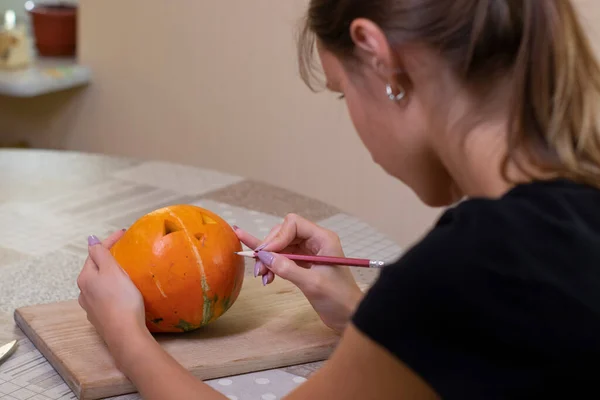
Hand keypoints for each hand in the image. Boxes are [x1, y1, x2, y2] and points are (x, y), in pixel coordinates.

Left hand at [77, 230, 147, 359]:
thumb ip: (101, 253)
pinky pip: (105, 298)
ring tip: (124, 273)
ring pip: (98, 285)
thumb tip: (90, 239)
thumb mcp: (112, 271)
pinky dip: (112, 291)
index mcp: (85, 278)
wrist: (125, 333)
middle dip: (107, 260)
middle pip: (95, 270)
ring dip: (109, 277)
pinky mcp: (101, 319)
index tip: (124, 233)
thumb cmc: (121, 298)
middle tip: (124, 252)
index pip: (95, 253)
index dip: (109, 241)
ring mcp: (91, 307)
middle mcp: (83, 292)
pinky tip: (121, 294)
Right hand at [234, 214, 363, 333]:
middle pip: (284, 234)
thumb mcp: (312, 284)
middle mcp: (315, 241)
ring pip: (281, 247)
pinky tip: (265, 276)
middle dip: (269, 248)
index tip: (265, 254)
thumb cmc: (338, 298)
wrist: (349, 316)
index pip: (293, 224)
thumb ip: (288, 269)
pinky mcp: (303, 265)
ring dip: (268, 259)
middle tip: (259, 267)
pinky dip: (273, 266)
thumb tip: (264, 257)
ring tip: (262, 276)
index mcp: (323, 239)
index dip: (277, 237)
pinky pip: (283, 259)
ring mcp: (308, 253)